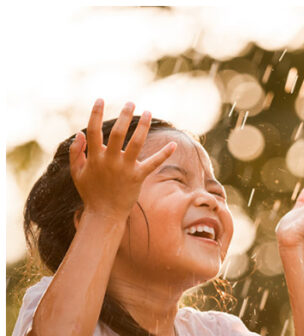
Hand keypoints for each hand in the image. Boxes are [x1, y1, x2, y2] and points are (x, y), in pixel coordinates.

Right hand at [70, 99, 176, 219]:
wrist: (104, 214)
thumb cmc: (90, 192)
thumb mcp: (77, 173)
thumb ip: (76, 153)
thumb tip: (79, 133)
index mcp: (94, 158)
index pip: (93, 131)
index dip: (95, 114)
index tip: (100, 100)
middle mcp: (110, 161)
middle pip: (118, 133)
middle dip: (124, 116)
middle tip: (131, 102)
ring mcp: (125, 168)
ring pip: (136, 143)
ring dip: (143, 126)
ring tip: (148, 112)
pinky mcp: (138, 177)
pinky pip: (153, 163)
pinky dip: (164, 154)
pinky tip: (174, 144)